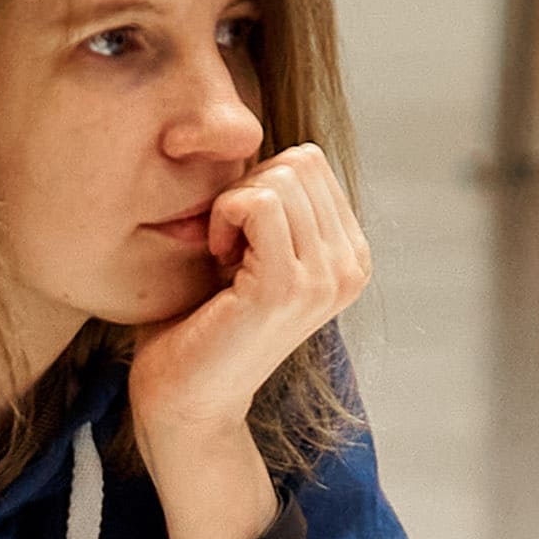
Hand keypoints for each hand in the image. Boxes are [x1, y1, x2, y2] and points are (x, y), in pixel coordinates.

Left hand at [123, 144, 368, 452]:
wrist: (186, 398)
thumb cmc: (205, 321)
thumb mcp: (255, 251)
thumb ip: (278, 205)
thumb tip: (271, 140)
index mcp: (352, 256)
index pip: (311, 162)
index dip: (261, 185)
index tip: (239, 239)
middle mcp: (351, 267)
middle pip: (301, 161)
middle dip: (249, 190)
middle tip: (227, 247)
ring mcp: (325, 278)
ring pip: (279, 177)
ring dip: (233, 206)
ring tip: (223, 257)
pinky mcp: (287, 286)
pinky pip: (256, 202)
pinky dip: (223, 217)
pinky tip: (216, 258)